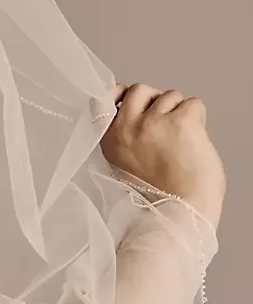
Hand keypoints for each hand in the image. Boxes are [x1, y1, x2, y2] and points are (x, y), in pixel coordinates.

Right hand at [100, 83, 225, 228]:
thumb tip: (142, 111)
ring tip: (181, 143)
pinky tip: (194, 142)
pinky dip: (199, 119)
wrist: (183, 213)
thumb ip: (127, 138)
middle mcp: (126, 129)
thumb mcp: (126, 166)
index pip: (104, 100)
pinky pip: (193, 104)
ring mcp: (153, 124)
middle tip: (166, 125)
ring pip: (170, 96)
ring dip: (179, 113)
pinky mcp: (181, 122)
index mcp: (110, 142)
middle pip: (140, 90)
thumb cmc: (161, 197)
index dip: (121, 95)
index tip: (130, 100)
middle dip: (155, 101)